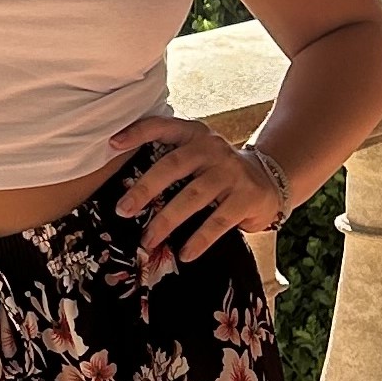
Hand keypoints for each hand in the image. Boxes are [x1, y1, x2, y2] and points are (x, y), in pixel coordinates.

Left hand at [107, 116, 285, 264]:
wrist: (269, 179)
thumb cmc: (218, 171)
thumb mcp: (198, 155)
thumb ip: (171, 160)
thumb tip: (127, 191)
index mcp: (194, 134)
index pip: (163, 126)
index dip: (137, 132)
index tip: (112, 144)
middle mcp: (212, 149)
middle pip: (173, 165)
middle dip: (145, 188)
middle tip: (123, 210)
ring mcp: (230, 172)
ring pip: (193, 196)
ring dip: (167, 220)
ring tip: (148, 240)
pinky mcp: (246, 197)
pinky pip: (218, 221)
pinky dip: (200, 239)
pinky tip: (185, 254)